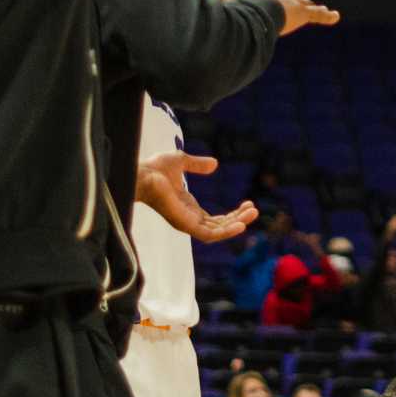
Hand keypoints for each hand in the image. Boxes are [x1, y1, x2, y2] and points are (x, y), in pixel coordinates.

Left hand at [136, 152, 258, 243]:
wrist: (141, 173)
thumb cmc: (154, 169)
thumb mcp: (181, 161)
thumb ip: (197, 165)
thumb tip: (215, 164)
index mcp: (189, 209)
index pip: (216, 219)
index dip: (233, 214)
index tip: (248, 203)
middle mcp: (189, 219)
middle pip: (220, 227)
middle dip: (238, 219)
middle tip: (254, 209)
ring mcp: (187, 223)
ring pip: (217, 233)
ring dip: (236, 226)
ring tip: (252, 214)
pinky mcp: (185, 224)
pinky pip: (209, 235)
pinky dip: (226, 232)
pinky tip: (240, 225)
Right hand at [241, 0, 340, 35]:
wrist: (255, 13)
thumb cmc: (240, 9)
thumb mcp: (234, 3)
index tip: (269, 3)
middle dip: (291, 2)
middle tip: (292, 12)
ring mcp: (292, 0)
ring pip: (304, 4)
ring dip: (308, 8)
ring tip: (315, 10)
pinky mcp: (303, 12)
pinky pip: (318, 14)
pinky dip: (327, 16)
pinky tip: (335, 16)